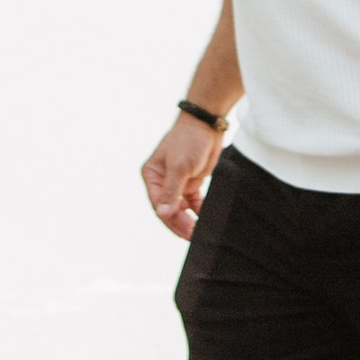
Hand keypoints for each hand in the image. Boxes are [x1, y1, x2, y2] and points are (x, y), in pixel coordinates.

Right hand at [141, 112, 221, 239]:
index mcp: (152, 176)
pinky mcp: (191, 182)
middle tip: (193, 235)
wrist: (207, 124)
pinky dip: (198, 210)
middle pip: (169, 209)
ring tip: (200, 231)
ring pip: (181, 208)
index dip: (170, 220)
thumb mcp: (179, 167)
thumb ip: (171, 191)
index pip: (158, 204)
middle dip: (180, 223)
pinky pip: (193, 202)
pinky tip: (205, 218)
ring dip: (189, 219)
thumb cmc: (189, 140)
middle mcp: (161, 181)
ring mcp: (177, 182)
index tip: (184, 232)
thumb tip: (162, 213)